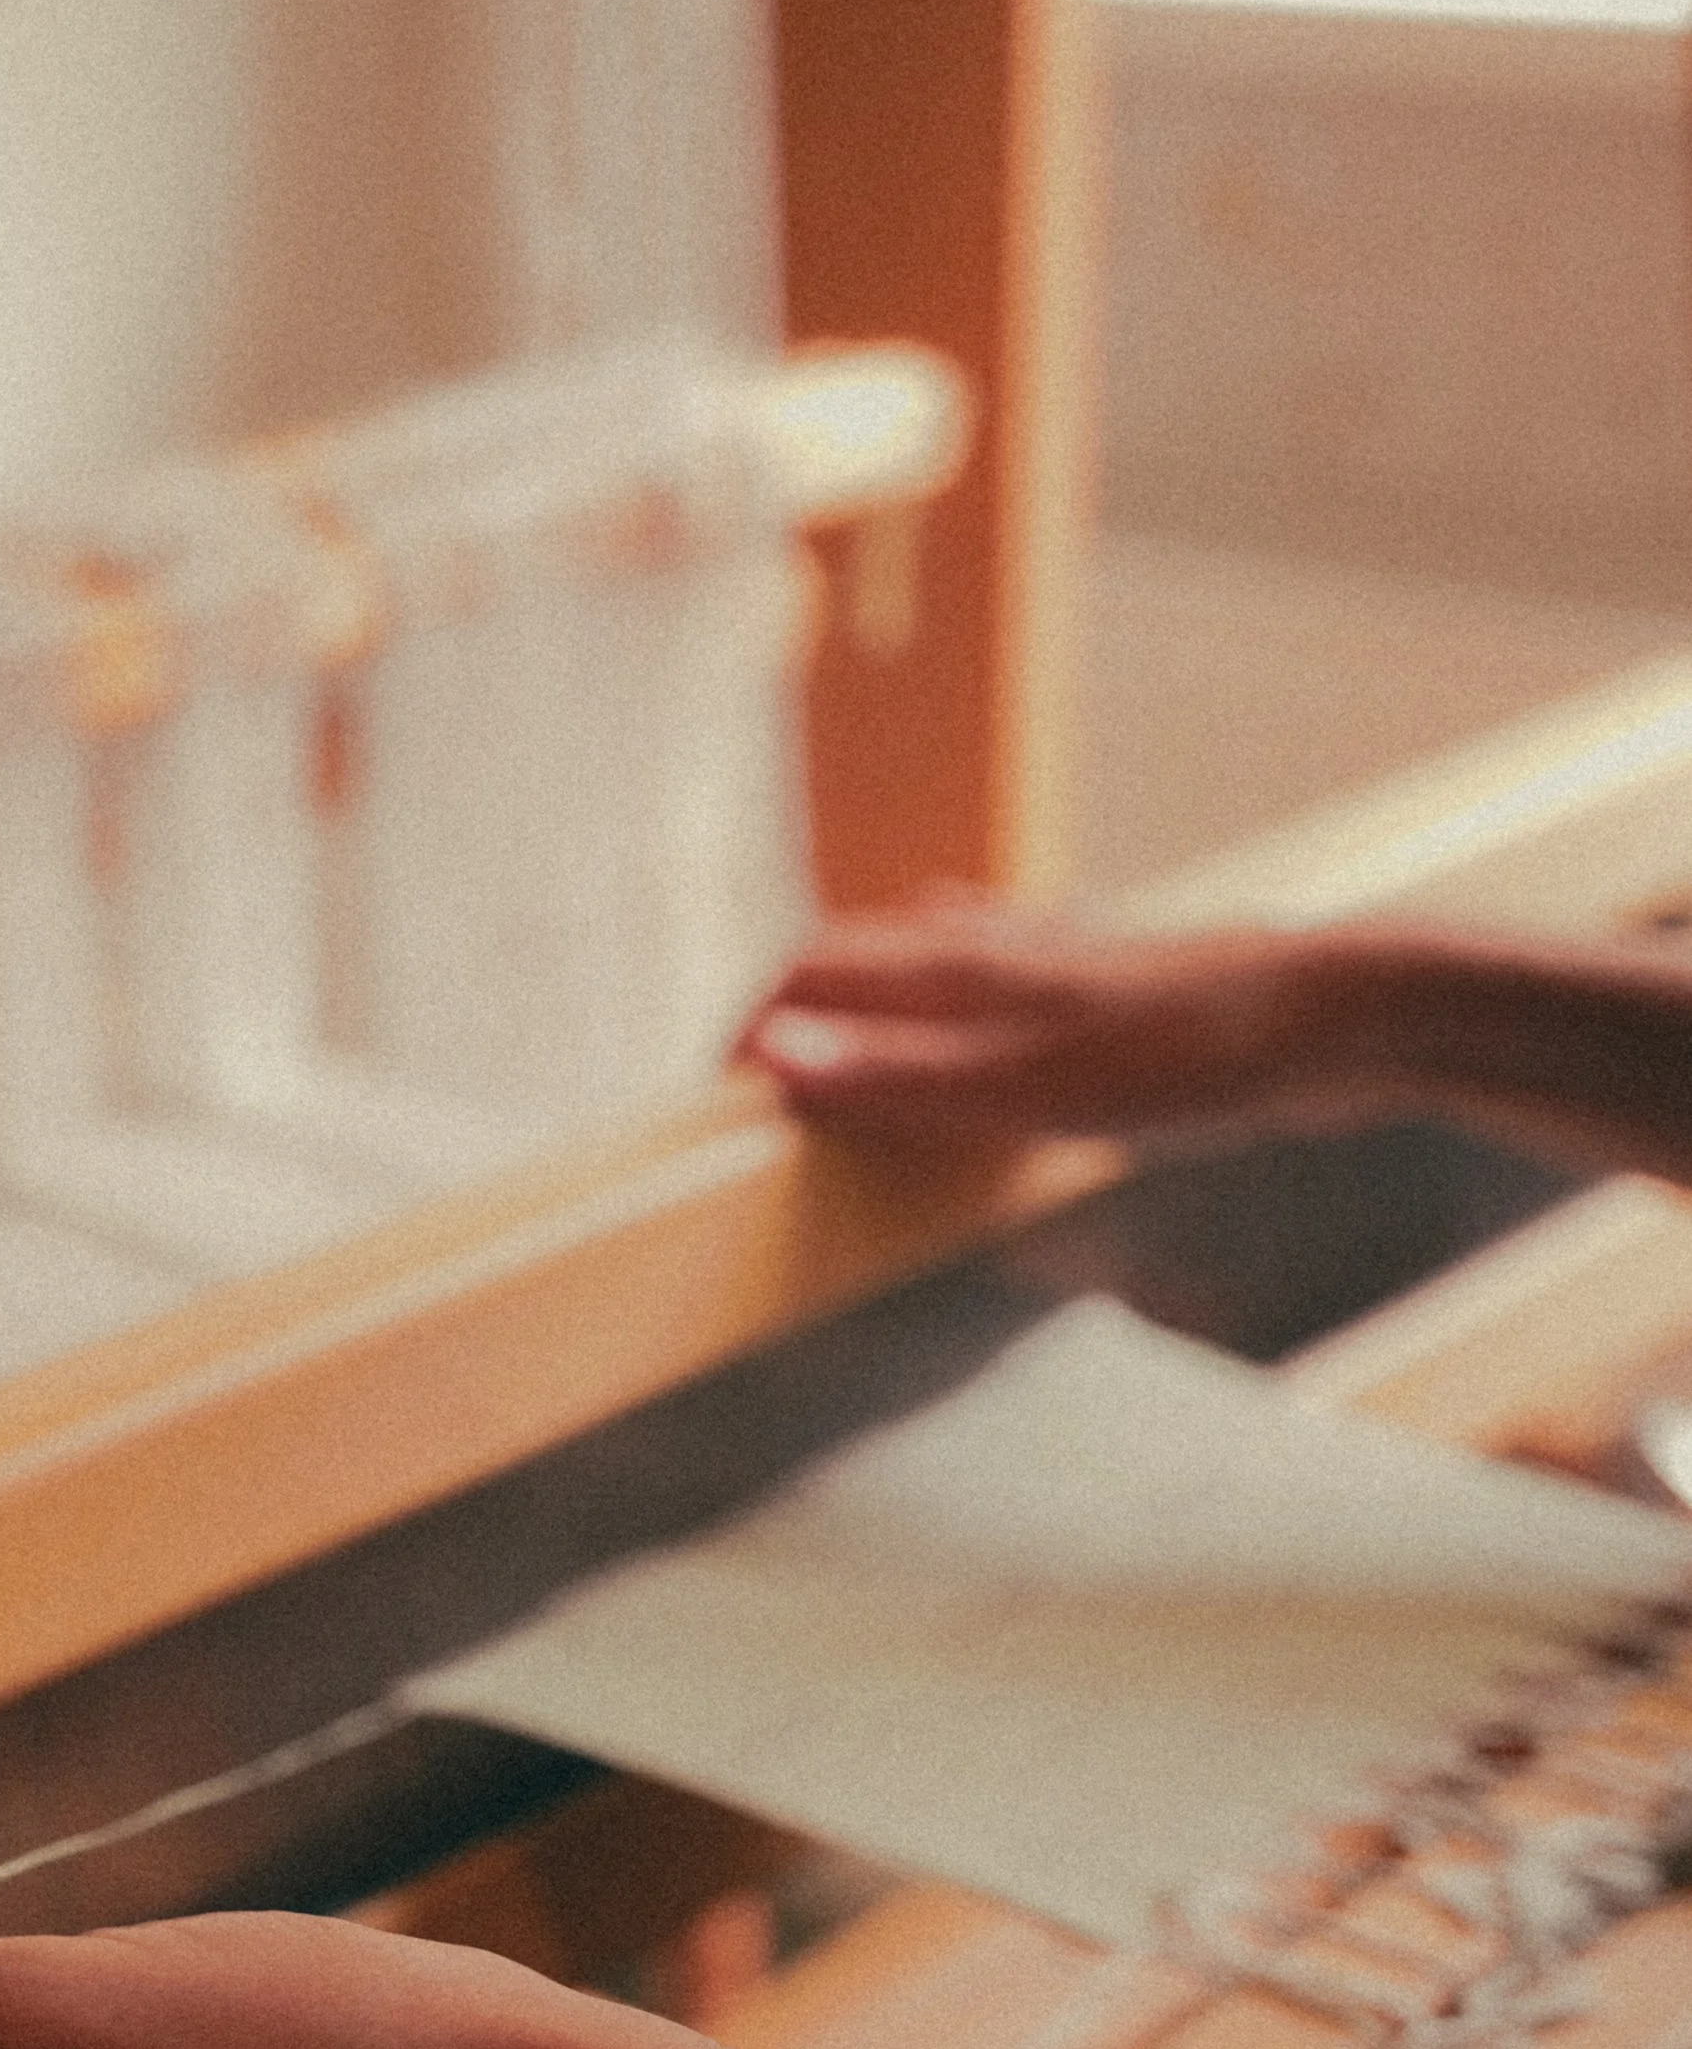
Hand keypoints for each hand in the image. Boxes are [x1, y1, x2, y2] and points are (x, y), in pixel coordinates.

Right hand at [738, 901, 1331, 1147]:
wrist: (1338, 1018)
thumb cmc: (1192, 1056)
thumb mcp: (1031, 1087)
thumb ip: (900, 1077)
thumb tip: (771, 1062)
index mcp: (956, 968)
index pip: (803, 977)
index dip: (744, 1033)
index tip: (710, 1104)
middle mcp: (988, 944)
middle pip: (847, 960)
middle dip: (786, 1016)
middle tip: (751, 1095)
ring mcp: (1045, 956)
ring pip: (916, 959)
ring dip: (860, 1001)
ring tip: (831, 1056)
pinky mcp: (1098, 979)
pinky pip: (987, 973)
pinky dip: (942, 997)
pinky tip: (971, 1016)